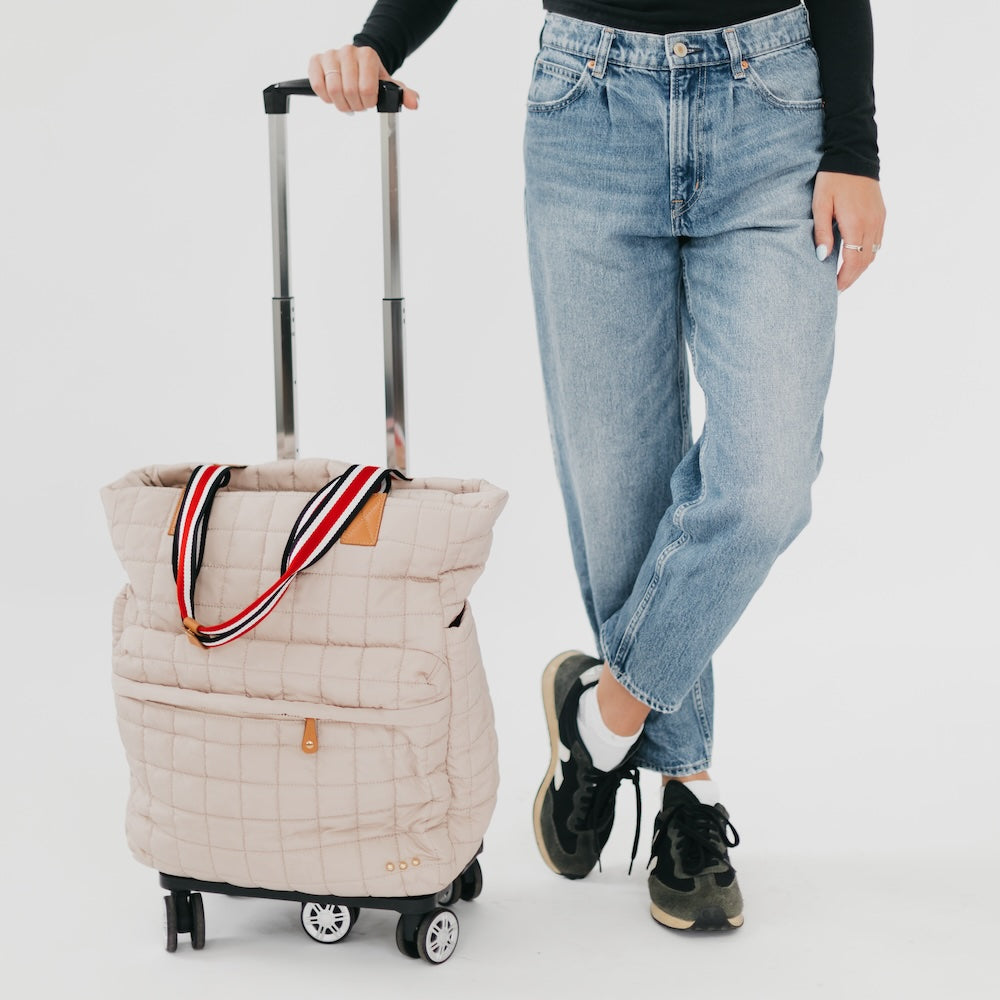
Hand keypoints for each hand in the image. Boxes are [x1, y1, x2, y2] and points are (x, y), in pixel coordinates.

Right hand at [308, 45, 419, 112]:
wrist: (357, 64)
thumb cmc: (372, 77)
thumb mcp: (390, 85)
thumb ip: (404, 95)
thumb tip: (414, 103)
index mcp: (368, 55)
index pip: (367, 90)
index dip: (368, 103)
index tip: (369, 101)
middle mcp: (348, 51)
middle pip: (350, 92)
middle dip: (355, 105)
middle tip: (358, 103)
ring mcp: (331, 54)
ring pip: (333, 90)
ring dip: (341, 104)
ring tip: (347, 100)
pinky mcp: (316, 61)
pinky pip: (318, 85)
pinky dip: (325, 97)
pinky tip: (333, 96)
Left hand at [812, 171, 885, 291]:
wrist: (853, 155)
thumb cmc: (832, 179)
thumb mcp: (820, 205)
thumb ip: (821, 232)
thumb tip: (822, 257)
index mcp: (856, 224)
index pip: (853, 262)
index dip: (845, 278)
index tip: (835, 289)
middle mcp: (872, 224)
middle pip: (865, 261)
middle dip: (853, 277)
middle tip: (839, 288)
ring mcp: (879, 219)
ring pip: (874, 253)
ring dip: (861, 267)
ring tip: (846, 276)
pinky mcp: (881, 213)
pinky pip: (877, 241)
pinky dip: (868, 254)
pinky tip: (856, 258)